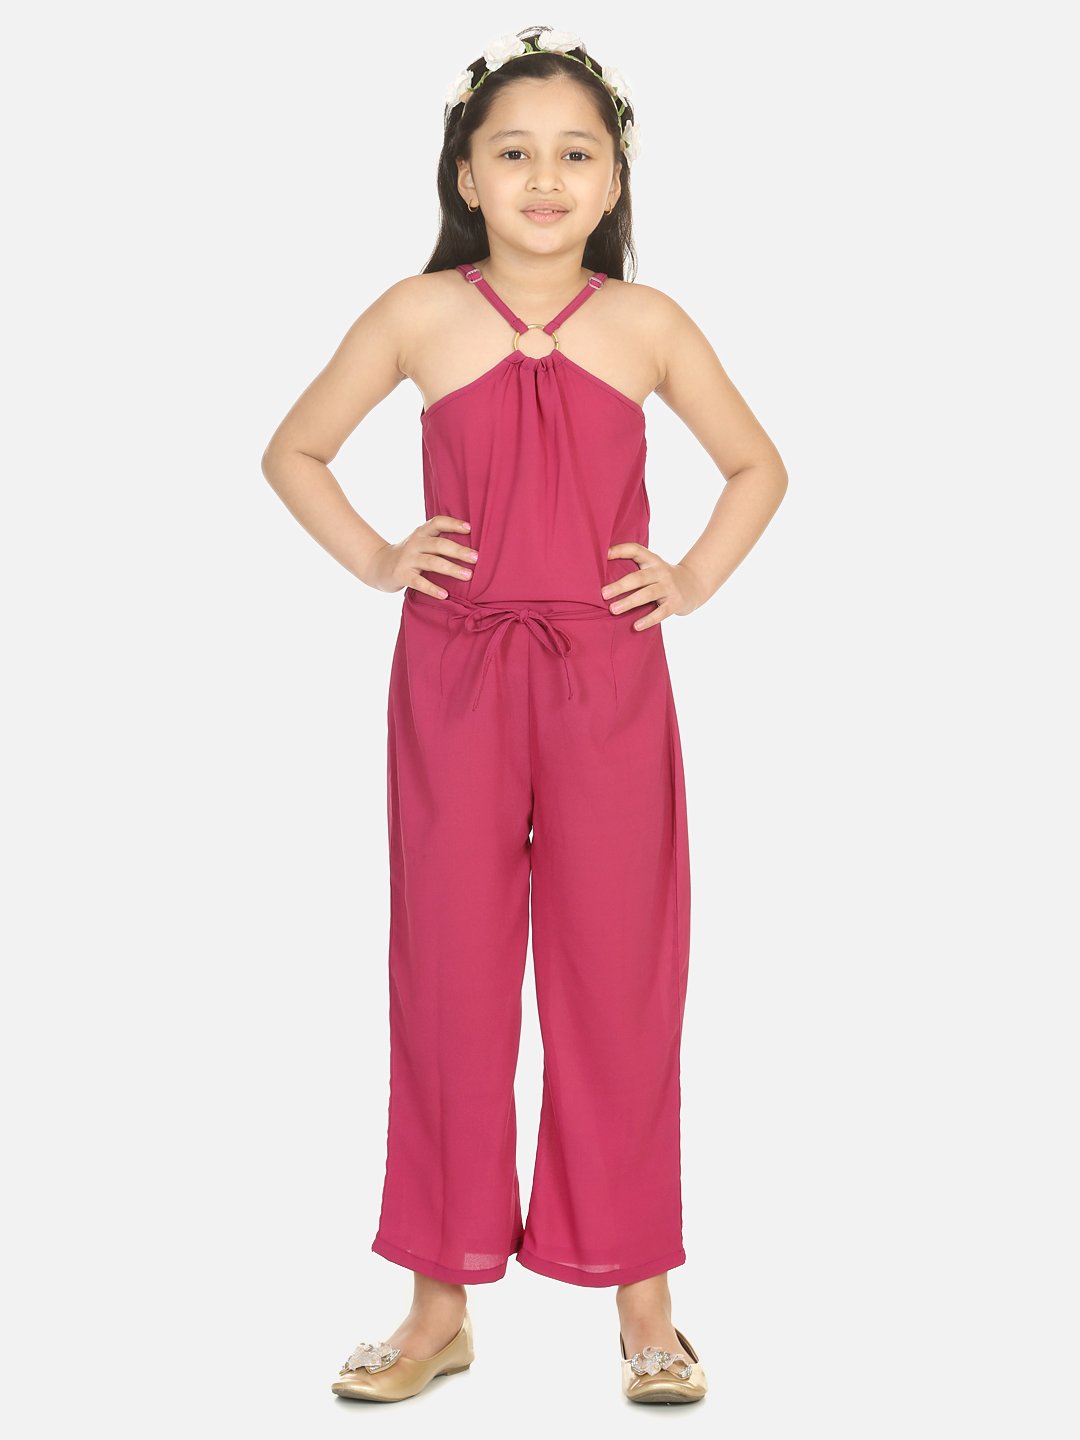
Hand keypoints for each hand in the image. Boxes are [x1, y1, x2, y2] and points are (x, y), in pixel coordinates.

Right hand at [363, 516, 477, 597]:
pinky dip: (432, 588)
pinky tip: (445, 595)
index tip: (469, 528)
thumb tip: (470, 548)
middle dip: (459, 551)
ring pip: (432, 562)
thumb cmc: (408, 555)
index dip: (453, 523)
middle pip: (439, 544)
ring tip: (468, 576)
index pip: (437, 522)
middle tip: (476, 558)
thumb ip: (438, 542)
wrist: (378, 565)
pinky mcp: (401, 575)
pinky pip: (419, 582)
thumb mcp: (420, 543)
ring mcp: (407, 559)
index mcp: (421, 533)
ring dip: (451, 568)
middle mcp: (415, 543)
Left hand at [601, 544, 708, 629]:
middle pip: (639, 577)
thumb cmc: (663, 578)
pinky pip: (660, 612)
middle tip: (603, 594)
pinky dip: (648, 620)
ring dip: (629, 602)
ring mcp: (669, 587)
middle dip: (620, 585)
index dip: (620, 550)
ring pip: (647, 594)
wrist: (694, 585)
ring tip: (613, 610)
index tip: (605, 554)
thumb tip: (600, 575)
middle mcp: (661, 572)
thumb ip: (634, 568)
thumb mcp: (652, 567)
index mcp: (652, 561)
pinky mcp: (675, 603)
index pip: (636, 550)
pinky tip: (635, 626)